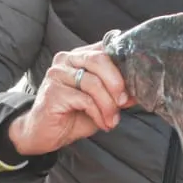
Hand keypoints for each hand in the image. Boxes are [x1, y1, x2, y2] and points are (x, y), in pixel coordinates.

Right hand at [7, 42, 134, 157]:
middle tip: (124, 102)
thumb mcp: (102, 102)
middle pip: (100, 59)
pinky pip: (84, 99)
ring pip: (93, 82)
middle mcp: (67, 60)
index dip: (124, 64)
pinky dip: (98, 113)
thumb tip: (138, 91)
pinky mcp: (52, 91)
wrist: (44, 134)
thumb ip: (117, 93)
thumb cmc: (73, 114)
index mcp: (80, 56)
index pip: (106, 48)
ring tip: (112, 119)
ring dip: (108, 104)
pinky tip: (102, 123)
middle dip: (117, 82)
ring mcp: (57, 74)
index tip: (136, 82)